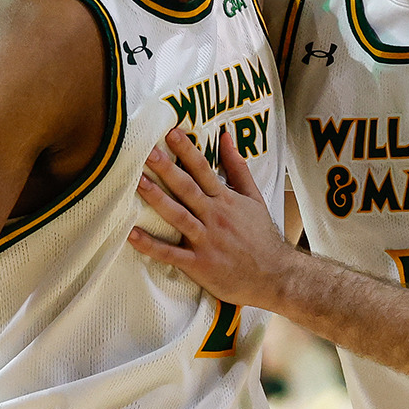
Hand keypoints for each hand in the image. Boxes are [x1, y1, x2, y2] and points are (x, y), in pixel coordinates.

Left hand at [131, 128, 293, 308]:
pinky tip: (132, 234)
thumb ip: (238, 168)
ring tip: (137, 182)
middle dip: (167, 169)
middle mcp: (214, 217)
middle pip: (187, 189)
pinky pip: (171, 254)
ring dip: (156, 199)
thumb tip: (226, 137)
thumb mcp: (254, 198)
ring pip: (178, 216)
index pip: (204, 170)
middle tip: (148, 151)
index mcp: (226, 200)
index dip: (187, 151)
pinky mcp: (199, 264)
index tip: (171, 133)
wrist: (276, 275)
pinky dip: (151, 246)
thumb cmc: (262, 236)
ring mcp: (206, 240)